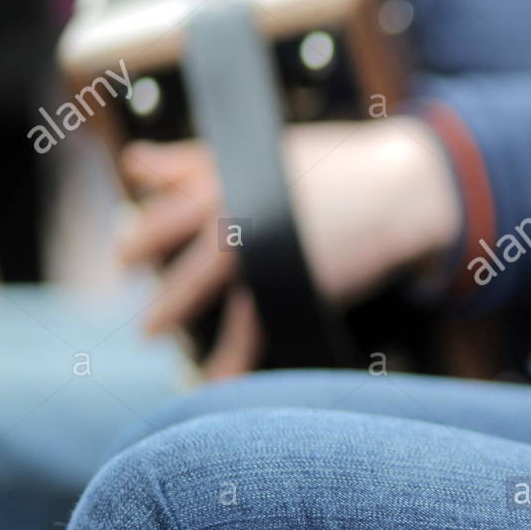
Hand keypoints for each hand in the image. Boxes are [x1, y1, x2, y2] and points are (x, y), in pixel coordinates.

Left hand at [117, 117, 460, 376]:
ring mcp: (256, 246)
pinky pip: (247, 327)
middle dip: (141, 260)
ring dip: (168, 310)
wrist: (402, 187)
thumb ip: (199, 162)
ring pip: (196, 285)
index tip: (128, 246)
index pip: (168, 201)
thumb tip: (138, 165)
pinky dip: (230, 358)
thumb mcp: (268, 151)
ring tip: (150, 331)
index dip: (144, 226)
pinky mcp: (287, 280)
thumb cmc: (342, 165)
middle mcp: (232, 208)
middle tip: (129, 281)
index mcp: (228, 173)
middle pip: (168, 240)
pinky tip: (217, 378)